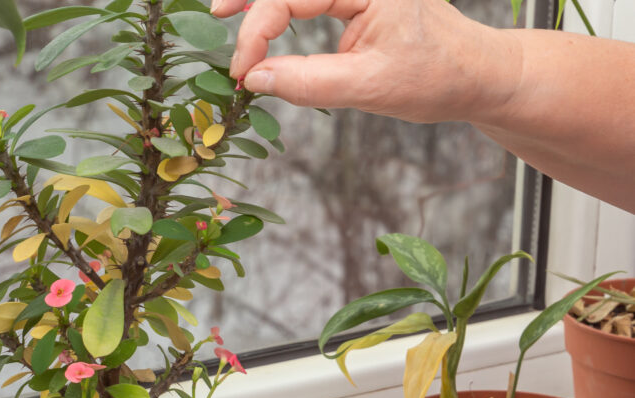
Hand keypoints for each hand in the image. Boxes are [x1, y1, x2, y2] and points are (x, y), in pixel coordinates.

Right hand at [210, 0, 520, 122]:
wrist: (481, 75)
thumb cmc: (440, 77)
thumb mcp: (371, 87)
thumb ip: (309, 83)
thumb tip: (254, 79)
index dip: (258, 31)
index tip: (242, 70)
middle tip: (217, 14)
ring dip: (265, 2)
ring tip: (227, 11)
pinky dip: (283, 9)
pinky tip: (262, 20)